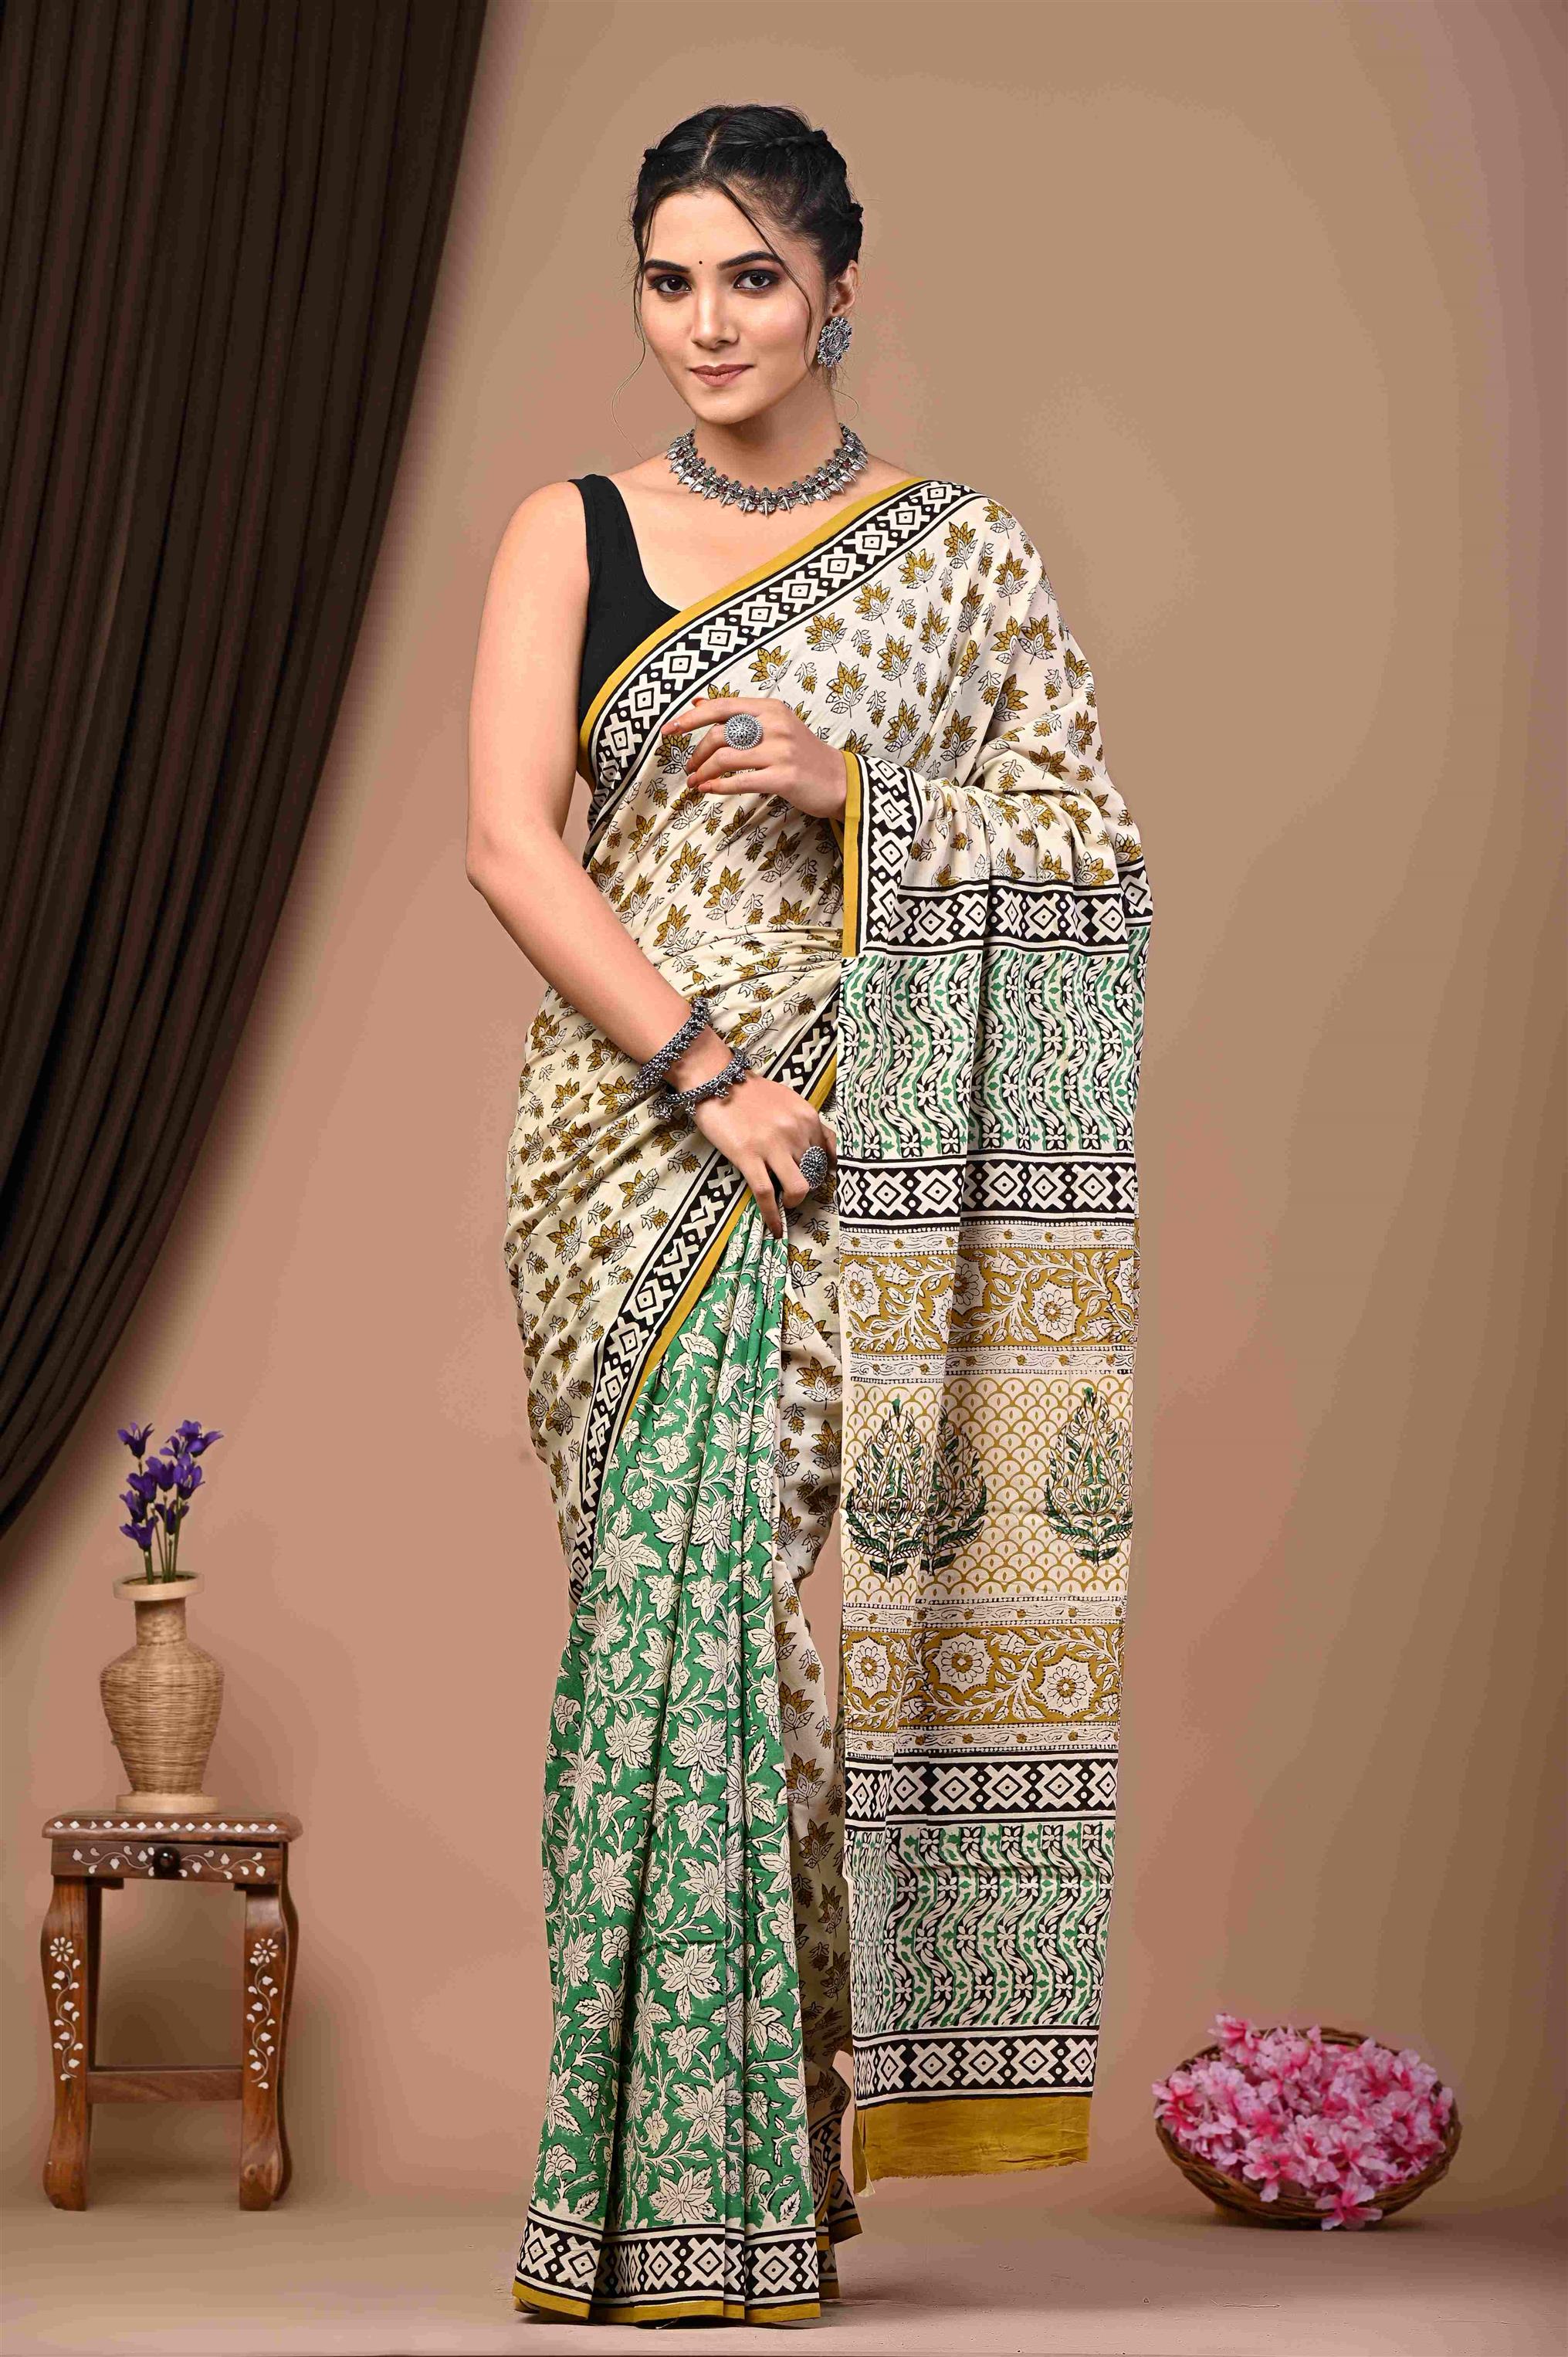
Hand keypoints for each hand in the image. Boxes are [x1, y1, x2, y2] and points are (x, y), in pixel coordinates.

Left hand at [659, 696, 847, 822]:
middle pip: (719, 734)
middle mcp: (776, 725)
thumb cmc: (802, 755)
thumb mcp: (774, 726)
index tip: (668, 730)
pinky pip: (741, 781)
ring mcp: (781, 751)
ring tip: (695, 782)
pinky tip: (708, 790)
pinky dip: (718, 786)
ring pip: (726, 758)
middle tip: (689, 768)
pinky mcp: (785, 777)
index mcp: (770, 708)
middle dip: (696, 753)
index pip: (722, 707)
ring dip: (703, 772)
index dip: (690, 718)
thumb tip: (698, 703)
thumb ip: (738, 716)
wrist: (840, 780)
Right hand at [674, 1045, 834, 1240]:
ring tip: (785, 1202)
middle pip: (814, 1174)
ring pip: (798, 1188)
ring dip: (794, 1201)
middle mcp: (796, 1132)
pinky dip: (773, 1216)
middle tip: (793, 1187)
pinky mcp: (747, 1156)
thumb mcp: (788, 1100)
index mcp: (808, 1117)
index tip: (815, 1179)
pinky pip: (766, 1194)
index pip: (829, 1154)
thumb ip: (806, 1123)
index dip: (823, 1171)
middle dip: (806, 1185)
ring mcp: (772, 1145)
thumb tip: (823, 1150)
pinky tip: (775, 1229)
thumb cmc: (749, 1090)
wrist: (715, 1078)